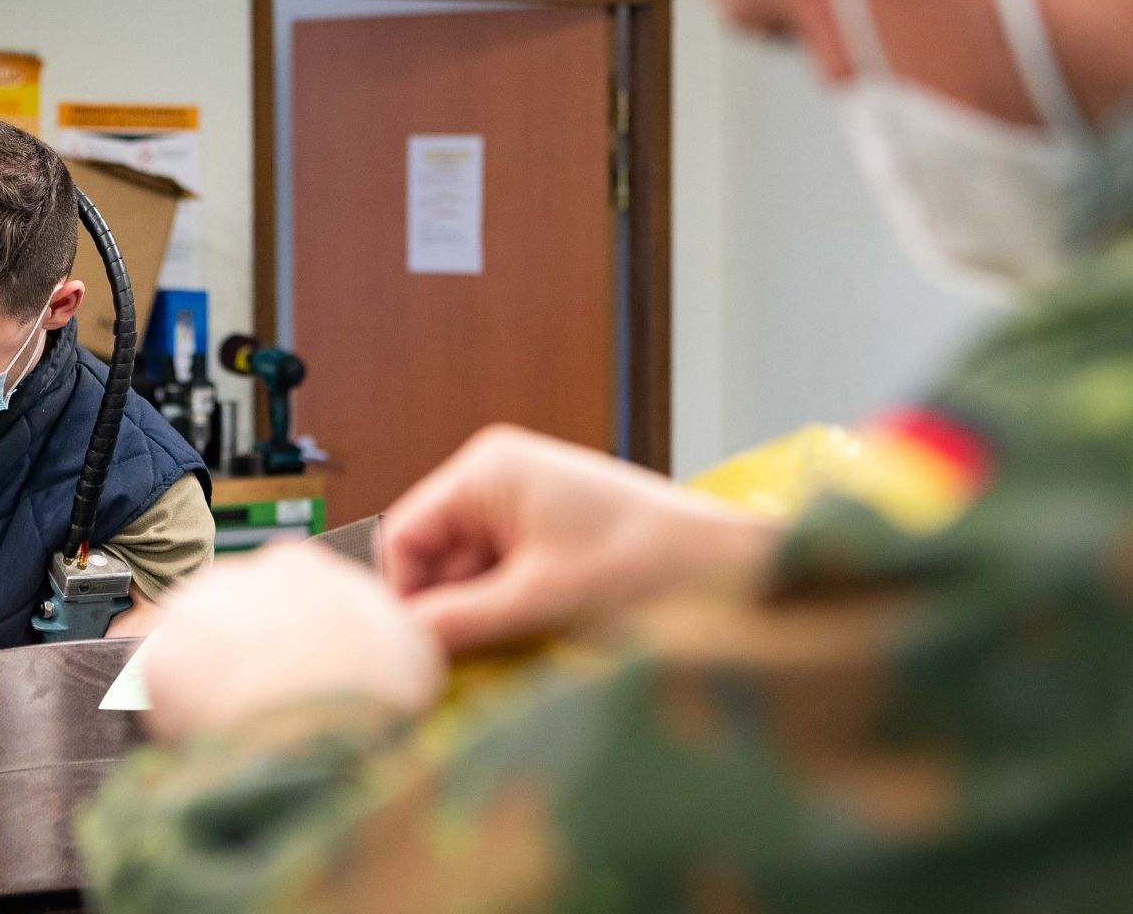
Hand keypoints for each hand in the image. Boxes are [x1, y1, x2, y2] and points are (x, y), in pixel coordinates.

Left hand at [144, 544, 445, 743]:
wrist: (324, 729)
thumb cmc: (375, 695)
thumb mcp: (411, 648)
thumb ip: (384, 631)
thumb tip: (382, 646)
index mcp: (302, 564)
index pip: (276, 590)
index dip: (279, 635)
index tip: (285, 668)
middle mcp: (241, 572)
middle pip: (225, 612)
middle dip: (232, 652)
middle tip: (249, 701)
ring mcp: (192, 607)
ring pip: (179, 636)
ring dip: (191, 671)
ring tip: (212, 718)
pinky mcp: (153, 650)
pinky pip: (133, 668)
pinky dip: (146, 689)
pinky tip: (167, 717)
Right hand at [385, 425, 780, 651]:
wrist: (733, 567)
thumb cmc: (646, 566)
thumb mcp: (540, 601)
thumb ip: (459, 623)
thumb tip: (399, 649)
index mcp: (487, 468)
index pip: (406, 536)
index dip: (407, 597)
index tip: (421, 653)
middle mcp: (499, 473)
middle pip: (435, 555)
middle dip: (449, 609)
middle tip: (466, 663)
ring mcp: (527, 499)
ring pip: (469, 571)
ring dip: (482, 614)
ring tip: (514, 646)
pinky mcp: (552, 528)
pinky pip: (503, 573)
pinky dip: (509, 609)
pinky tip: (535, 634)